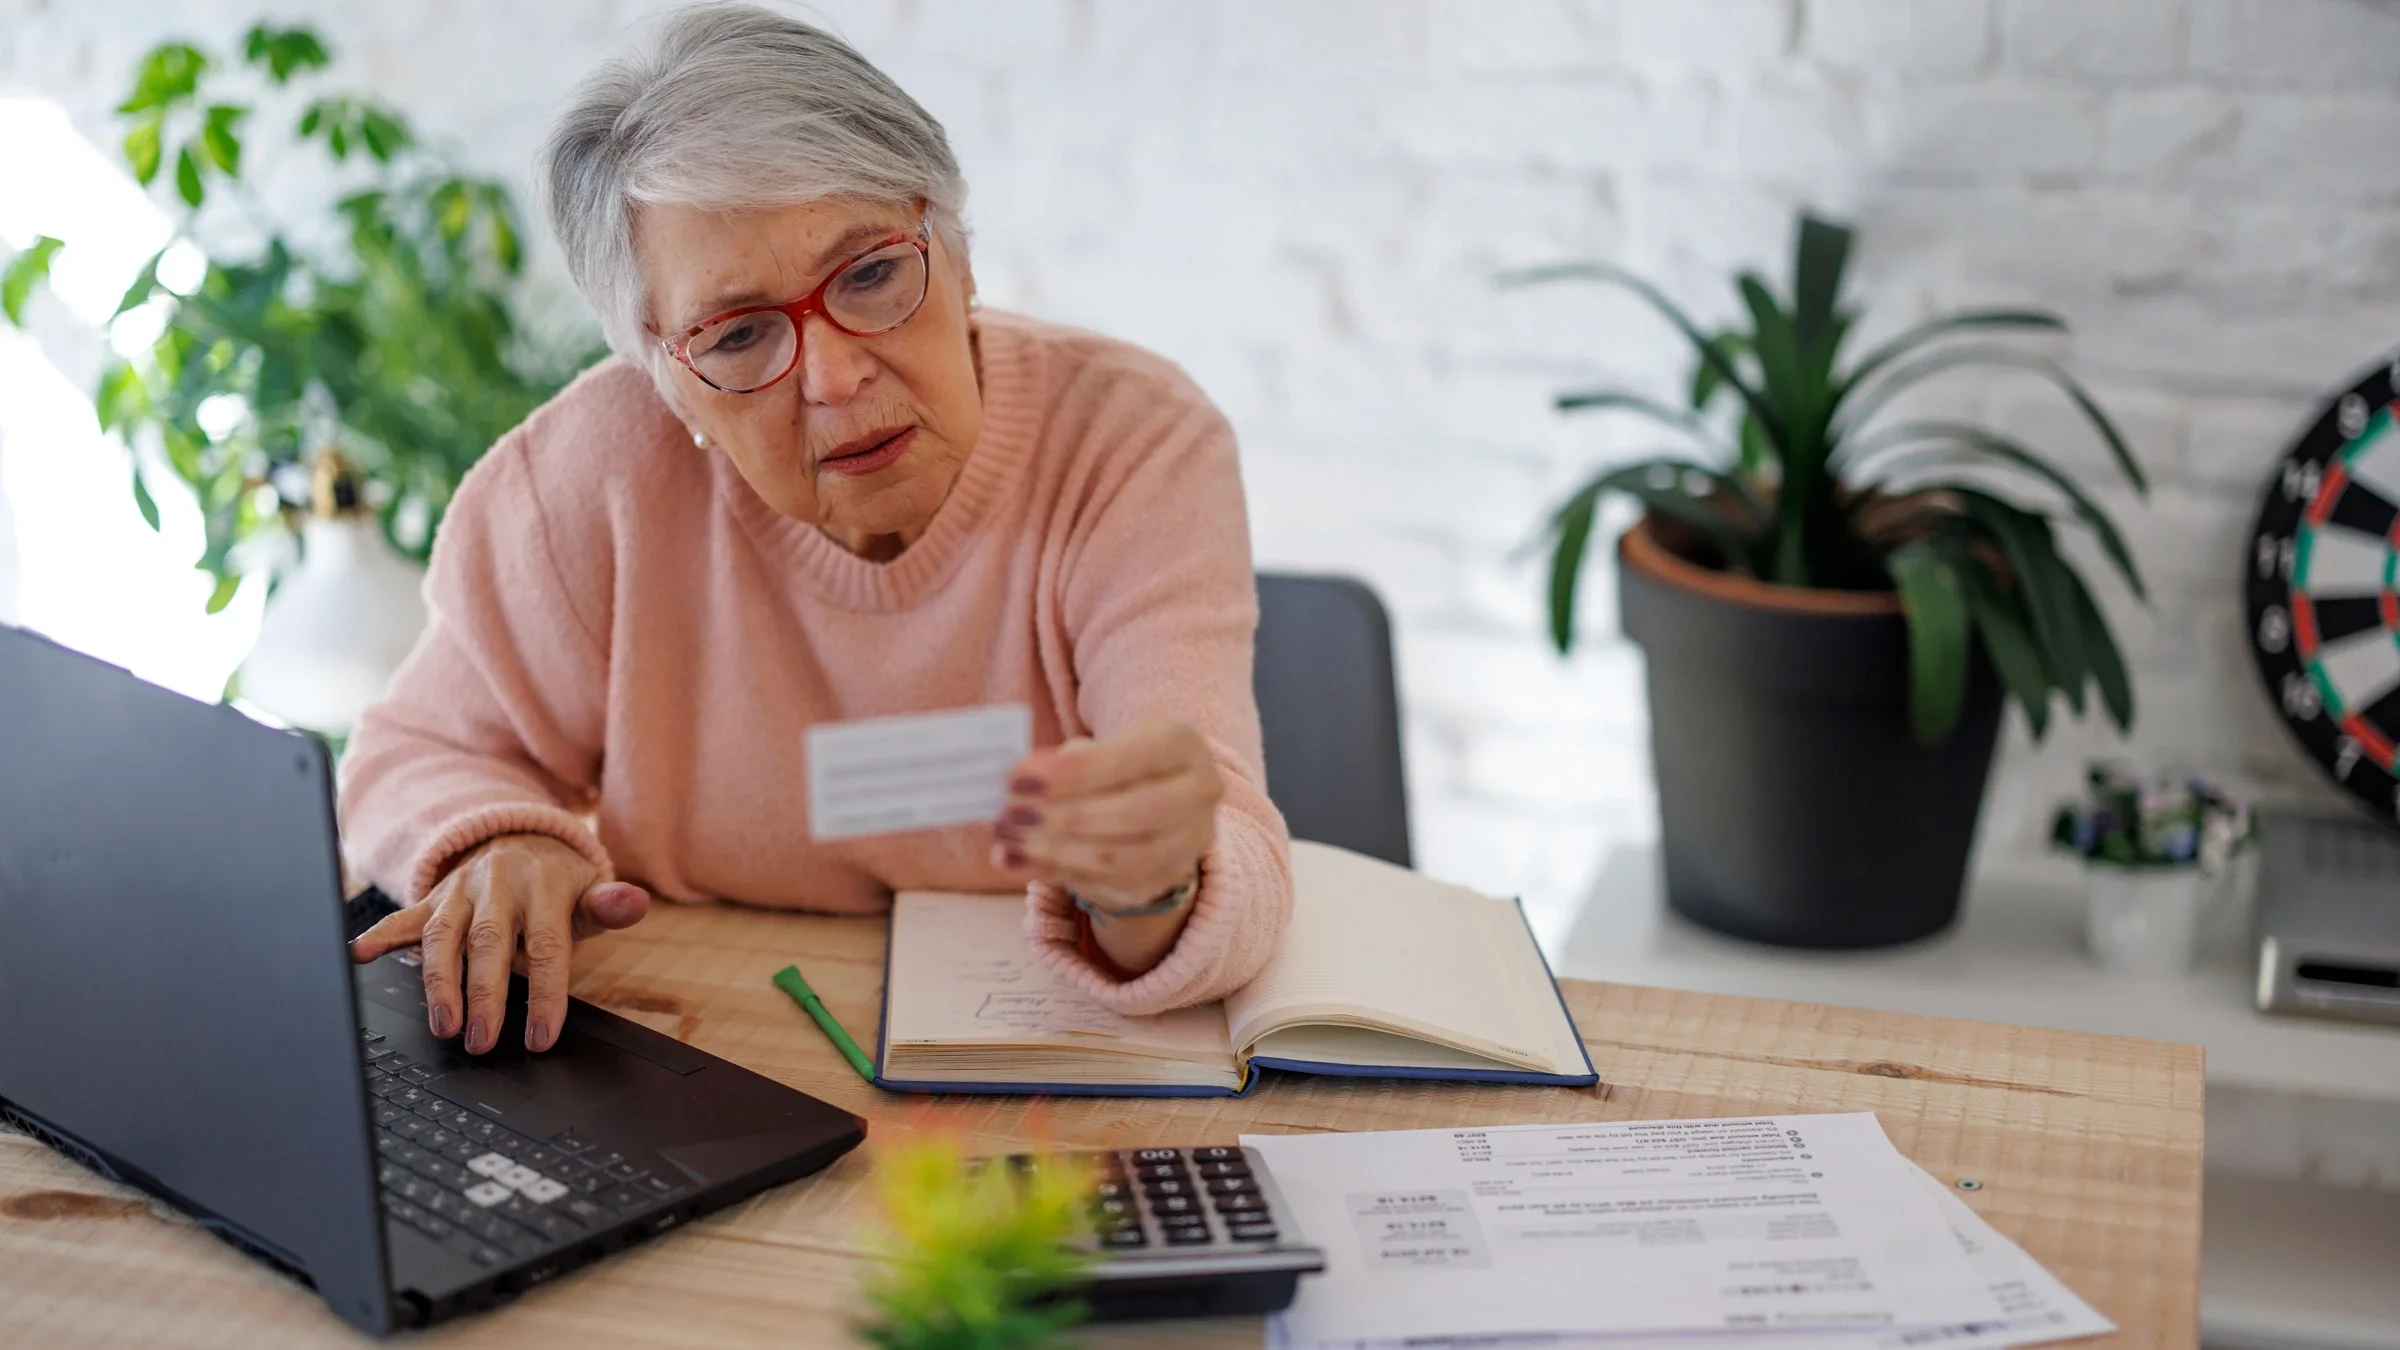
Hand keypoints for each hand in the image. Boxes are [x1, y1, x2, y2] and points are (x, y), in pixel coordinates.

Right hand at [349, 833, 649, 1053]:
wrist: (518, 838)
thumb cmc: (557, 882)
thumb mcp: (590, 890)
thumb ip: (610, 905)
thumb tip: (635, 902)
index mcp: (542, 886)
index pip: (546, 945)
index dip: (544, 992)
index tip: (541, 1036)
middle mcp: (497, 886)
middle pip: (488, 944)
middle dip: (484, 995)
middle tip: (482, 1042)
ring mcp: (459, 892)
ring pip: (443, 937)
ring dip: (437, 982)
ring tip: (442, 1025)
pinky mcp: (432, 899)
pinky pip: (402, 918)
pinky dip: (378, 937)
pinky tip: (358, 956)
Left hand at [993, 719, 1219, 971]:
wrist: (1157, 800)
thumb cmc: (1118, 765)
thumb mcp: (1101, 746)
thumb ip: (1068, 761)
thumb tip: (1021, 784)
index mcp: (1182, 744)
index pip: (1133, 759)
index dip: (1074, 773)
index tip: (1017, 778)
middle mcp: (1199, 793)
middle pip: (1134, 814)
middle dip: (1063, 817)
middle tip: (1008, 813)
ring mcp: (1188, 842)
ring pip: (1122, 859)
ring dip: (1054, 851)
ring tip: (1005, 838)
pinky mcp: (1164, 879)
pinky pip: (1106, 884)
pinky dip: (1052, 871)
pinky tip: (1012, 859)